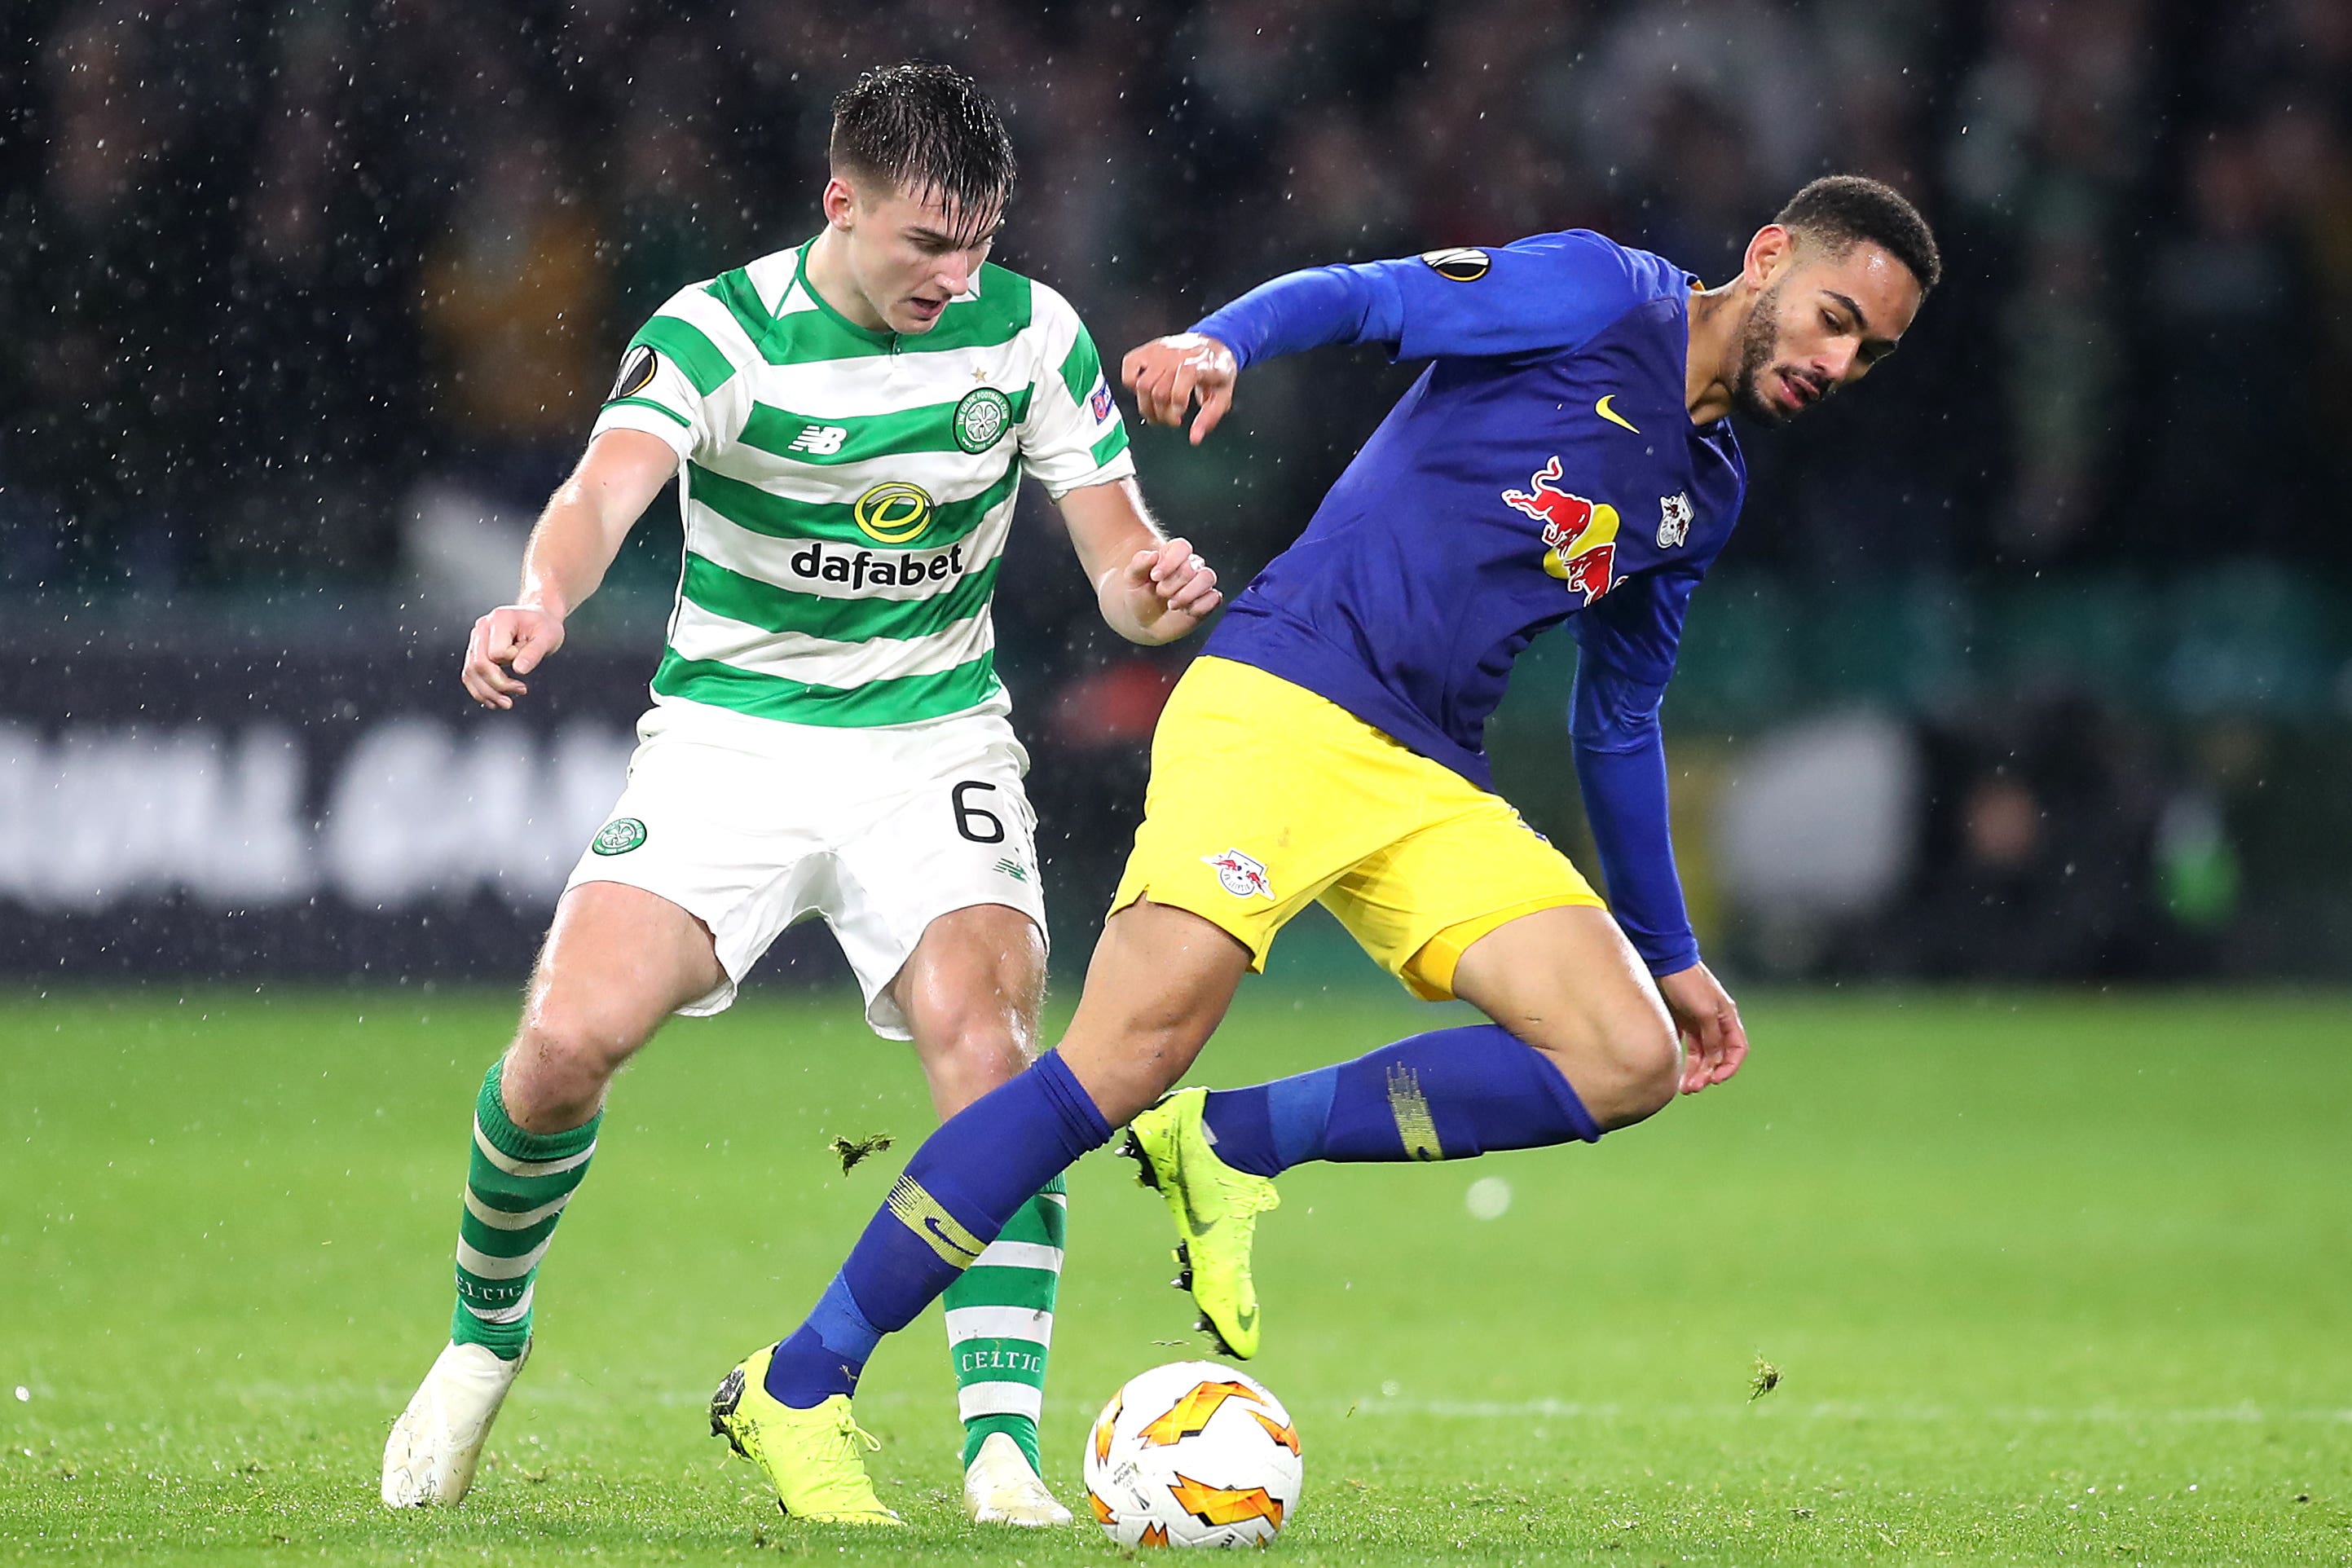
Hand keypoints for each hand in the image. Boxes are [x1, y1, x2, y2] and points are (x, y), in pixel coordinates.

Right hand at [462, 604, 565, 708]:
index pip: (497, 652)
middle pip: (478, 664)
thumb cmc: (544, 626)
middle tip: (521, 692)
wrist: (538, 618)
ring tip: (507, 703)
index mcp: (500, 619)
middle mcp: (482, 627)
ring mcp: (476, 638)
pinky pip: (470, 674)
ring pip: (470, 672)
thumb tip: (519, 670)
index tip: (528, 658)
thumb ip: (534, 653)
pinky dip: (480, 690)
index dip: (513, 661)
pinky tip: (494, 701)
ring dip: (487, 693)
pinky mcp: (475, 650)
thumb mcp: (548, 637)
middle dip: (498, 685)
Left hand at [1116, 536, 1220, 642]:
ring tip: (1172, 604)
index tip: (1155, 577)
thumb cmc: (1140, 594)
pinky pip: (1214, 598)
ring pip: (1208, 577)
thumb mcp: (1132, 578)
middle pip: (1191, 566)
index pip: (1182, 547)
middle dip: (1172, 584)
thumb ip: (1139, 563)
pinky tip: (1186, 611)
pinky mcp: (1208, 601)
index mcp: (1173, 554)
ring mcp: (1201, 584)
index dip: (1170, 562)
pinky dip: (1199, 606)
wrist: (1145, 621)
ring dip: (1187, 594)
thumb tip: (1154, 555)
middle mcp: (1191, 566)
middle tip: (1160, 593)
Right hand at [1120, 333, 1236, 443]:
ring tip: (1158, 411)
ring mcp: (1159, 352)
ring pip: (1142, 385)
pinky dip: (1131, 382)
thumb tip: (1194, 438)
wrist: (1212, 343)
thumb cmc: (1217, 369)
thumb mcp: (1222, 395)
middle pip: (1158, 392)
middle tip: (1172, 420)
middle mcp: (1176, 357)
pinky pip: (1129, 366)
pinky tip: (1146, 391)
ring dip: (1147, 406)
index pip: (1180, 384)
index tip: (1179, 417)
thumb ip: (1209, 417)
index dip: (1177, 404)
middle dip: (1163, 414)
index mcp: (1198, 365)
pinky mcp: (1148, 350)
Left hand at [1654, 961, 1747, 1093]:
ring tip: (1683, 1087)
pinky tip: (1675, 1070)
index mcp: (1727, 1017)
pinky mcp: (1682, 1021)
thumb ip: (1711, 1037)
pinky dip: (1684, 1060)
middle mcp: (1715, 1022)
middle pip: (1717, 1055)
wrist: (1665, 961)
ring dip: (1695, 1071)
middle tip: (1691, 1088)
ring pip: (1702, 1054)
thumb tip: (1715, 1060)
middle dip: (1707, 1074)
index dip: (1729, 1067)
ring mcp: (1699, 1022)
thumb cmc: (1687, 982)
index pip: (1737, 1049)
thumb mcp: (1704, 1011)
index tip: (1715, 1080)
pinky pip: (1688, 1047)